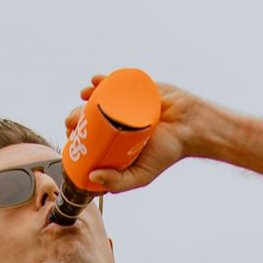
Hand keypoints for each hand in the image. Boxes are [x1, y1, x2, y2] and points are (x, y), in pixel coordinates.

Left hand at [62, 76, 218, 197]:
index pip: (91, 138)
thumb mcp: (141, 176)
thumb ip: (118, 182)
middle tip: (72, 120)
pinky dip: (101, 80)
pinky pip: (115, 82)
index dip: (77, 136)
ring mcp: (126, 103)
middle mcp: (118, 121)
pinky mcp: (135, 88)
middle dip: (76, 116)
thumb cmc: (167, 152)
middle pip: (91, 116)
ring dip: (85, 96)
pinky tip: (93, 82)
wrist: (191, 127)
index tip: (70, 137)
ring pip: (100, 98)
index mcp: (116, 141)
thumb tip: (91, 176)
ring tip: (83, 98)